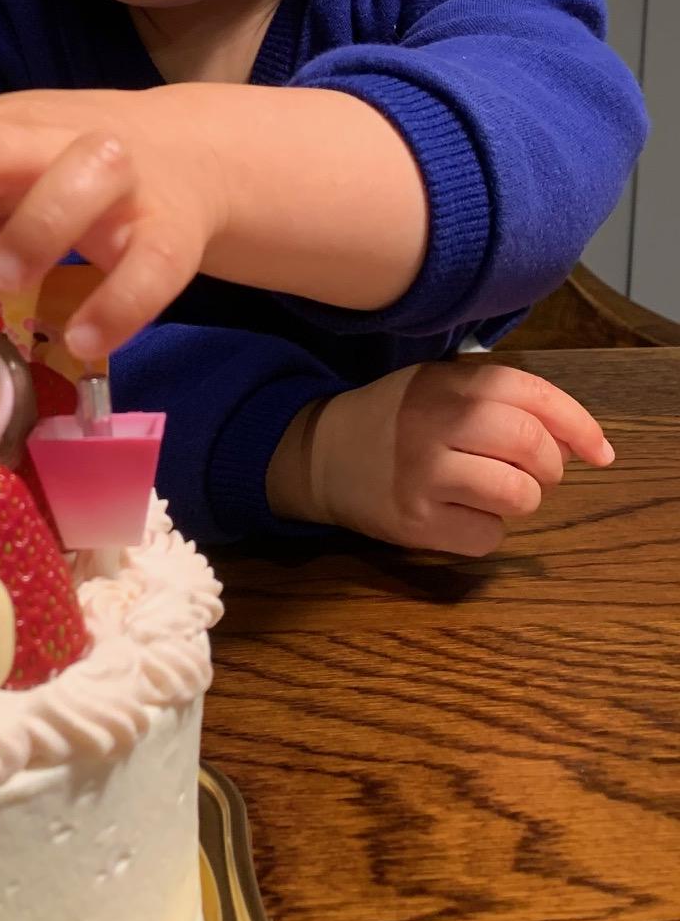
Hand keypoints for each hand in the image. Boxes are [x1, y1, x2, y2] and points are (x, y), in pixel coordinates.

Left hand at [0, 90, 222, 361]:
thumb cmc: (66, 185)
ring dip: (36, 227)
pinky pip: (151, 263)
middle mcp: (50, 141)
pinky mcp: (172, 230)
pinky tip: (83, 340)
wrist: (191, 157)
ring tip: (4, 281)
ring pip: (85, 176)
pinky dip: (118, 303)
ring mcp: (120, 179)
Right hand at [265, 360, 615, 556]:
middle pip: (531, 446)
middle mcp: (432, 424)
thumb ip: (499, 399)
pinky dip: (486, 531)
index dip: (578, 424)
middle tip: (538, 474)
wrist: (320, 454)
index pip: (530, 394)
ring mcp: (422, 475)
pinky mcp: (414, 522)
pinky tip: (458, 513)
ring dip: (522, 500)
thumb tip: (584, 441)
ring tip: (494, 492)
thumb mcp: (437, 387)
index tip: (599, 451)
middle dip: (552, 467)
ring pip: (518, 496)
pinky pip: (487, 537)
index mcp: (444, 383)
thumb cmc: (395, 421)